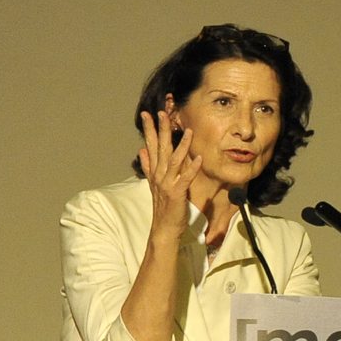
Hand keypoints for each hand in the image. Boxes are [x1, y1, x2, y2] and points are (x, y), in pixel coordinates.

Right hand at [136, 100, 201, 235]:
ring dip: (181, 145)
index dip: (149, 129)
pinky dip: (191, 168)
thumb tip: (142, 150)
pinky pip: (185, 178)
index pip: (150, 146)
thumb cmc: (163, 206)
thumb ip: (148, 165)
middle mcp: (159, 175)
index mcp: (155, 172)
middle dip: (161, 130)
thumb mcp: (154, 183)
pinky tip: (198, 158)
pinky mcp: (177, 193)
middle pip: (160, 148)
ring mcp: (167, 184)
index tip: (147, 114)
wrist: (163, 228)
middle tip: (162, 112)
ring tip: (188, 131)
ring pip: (173, 160)